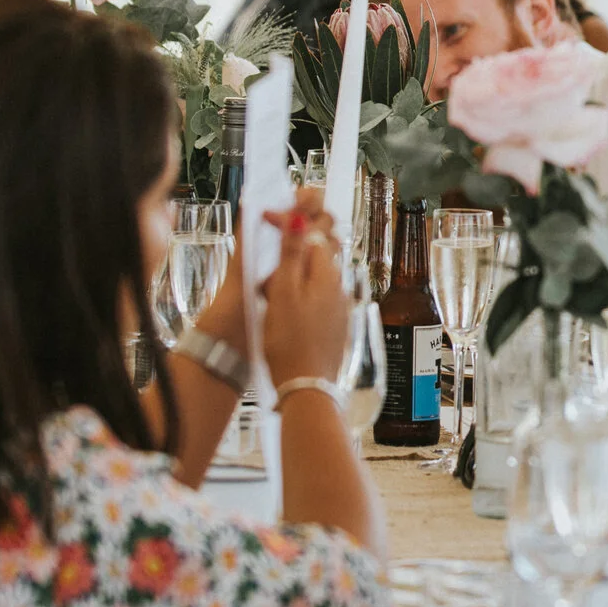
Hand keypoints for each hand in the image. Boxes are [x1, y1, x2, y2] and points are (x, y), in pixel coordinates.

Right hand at [259, 206, 347, 385]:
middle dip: (298, 242)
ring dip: (300, 269)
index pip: (313, 231)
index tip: (266, 218)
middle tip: (273, 245)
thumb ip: (292, 254)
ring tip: (275, 282)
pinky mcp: (337, 325)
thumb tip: (301, 218)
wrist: (306, 387)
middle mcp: (340, 287)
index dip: (289, 221)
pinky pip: (322, 296)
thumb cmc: (290, 343)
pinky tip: (290, 307)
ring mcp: (341, 307)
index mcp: (326, 274)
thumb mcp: (283, 293)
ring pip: (321, 274)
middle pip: (321, 250)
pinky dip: (306, 292)